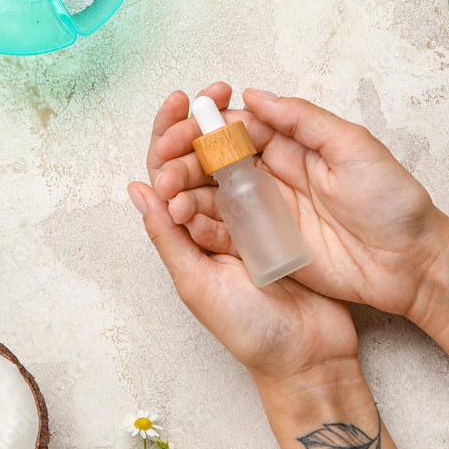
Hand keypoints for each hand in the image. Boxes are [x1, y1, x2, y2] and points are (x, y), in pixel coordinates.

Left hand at [130, 92, 394, 448]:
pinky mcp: (282, 220)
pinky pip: (267, 177)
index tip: (181, 102)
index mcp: (187, 235)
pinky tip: (269, 127)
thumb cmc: (249, 330)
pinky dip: (264, 150)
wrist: (309, 355)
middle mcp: (213, 221)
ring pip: (232, 162)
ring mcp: (248, 218)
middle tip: (215, 92)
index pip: (167, 173)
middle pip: (199, 159)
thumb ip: (169, 240)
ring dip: (231, 128)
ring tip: (238, 102)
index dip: (170, 135)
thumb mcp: (198, 285)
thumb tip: (138, 189)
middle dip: (200, 120)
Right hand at [149, 83, 448, 324]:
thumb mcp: (353, 147)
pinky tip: (180, 221)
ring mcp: (268, 212)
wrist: (412, 263)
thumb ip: (303, 120)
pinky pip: (225, 233)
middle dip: (185, 160)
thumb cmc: (392, 201)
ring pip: (213, 196)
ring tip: (166, 194)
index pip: (236, 128)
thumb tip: (254, 95)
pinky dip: (199, 226)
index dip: (204, 127)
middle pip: (215, 162)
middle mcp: (273, 175)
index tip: (180, 129)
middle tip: (165, 166)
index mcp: (292, 146)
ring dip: (185, 192)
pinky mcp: (267, 246)